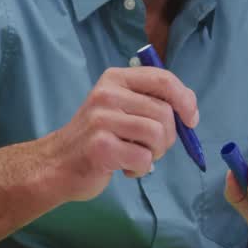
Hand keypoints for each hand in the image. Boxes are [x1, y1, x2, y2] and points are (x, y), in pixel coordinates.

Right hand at [43, 66, 197, 201]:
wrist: (56, 165)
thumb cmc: (98, 137)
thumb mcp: (122, 108)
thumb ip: (152, 102)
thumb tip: (190, 112)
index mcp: (116, 79)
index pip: (163, 79)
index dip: (185, 100)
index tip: (191, 120)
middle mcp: (107, 94)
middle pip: (164, 112)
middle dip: (168, 137)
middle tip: (150, 147)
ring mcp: (101, 119)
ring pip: (157, 134)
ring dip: (155, 153)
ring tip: (137, 157)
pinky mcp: (101, 146)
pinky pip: (144, 158)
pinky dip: (142, 168)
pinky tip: (125, 167)